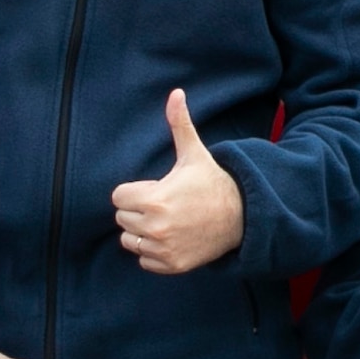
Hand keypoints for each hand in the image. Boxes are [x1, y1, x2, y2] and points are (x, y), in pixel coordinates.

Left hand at [113, 88, 247, 275]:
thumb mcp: (194, 154)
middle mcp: (155, 227)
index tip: (154, 190)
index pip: (118, 198)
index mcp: (154, 199)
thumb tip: (176, 93)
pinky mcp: (171, 265)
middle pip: (122, 219)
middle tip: (163, 205)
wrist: (241, 217)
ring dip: (142, 233)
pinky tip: (172, 238)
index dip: (134, 191)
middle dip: (137, 211)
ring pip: (130, 241)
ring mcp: (163, 249)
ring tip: (167, 221)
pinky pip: (144, 260)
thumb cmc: (211, 183)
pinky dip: (154, 252)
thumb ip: (179, 124)